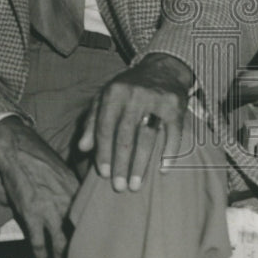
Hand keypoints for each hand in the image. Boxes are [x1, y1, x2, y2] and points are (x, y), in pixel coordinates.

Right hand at [0, 116, 78, 257]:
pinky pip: (39, 243)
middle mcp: (67, 204)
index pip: (89, 220)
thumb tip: (81, 200)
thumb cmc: (38, 156)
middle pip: (78, 236)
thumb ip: (74, 188)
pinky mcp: (32, 215)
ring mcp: (50, 211)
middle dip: (79, 251)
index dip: (90, 235)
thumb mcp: (64, 169)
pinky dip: (42, 255)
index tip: (92, 245)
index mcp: (77, 192)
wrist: (16, 147)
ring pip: (61, 244)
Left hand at [77, 53, 191, 192]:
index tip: (104, 174)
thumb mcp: (104, 99)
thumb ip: (92, 122)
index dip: (103, 152)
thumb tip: (82, 147)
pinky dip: (169, 153)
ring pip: (146, 138)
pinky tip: (163, 170)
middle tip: (120, 187)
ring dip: (140, 164)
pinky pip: (172, 133)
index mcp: (112, 94)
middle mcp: (133, 96)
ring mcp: (155, 100)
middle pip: (125, 136)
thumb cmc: (127, 89)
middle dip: (121, 164)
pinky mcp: (175, 106)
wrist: (161, 69)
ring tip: (136, 185)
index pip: (105, 128)